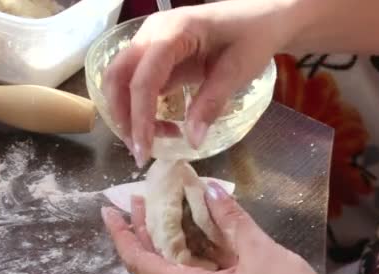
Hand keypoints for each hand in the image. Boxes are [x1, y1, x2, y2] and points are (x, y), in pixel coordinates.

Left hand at [101, 183, 378, 273]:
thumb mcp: (260, 252)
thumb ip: (231, 220)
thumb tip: (210, 190)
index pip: (141, 264)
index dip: (122, 236)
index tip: (110, 211)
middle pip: (156, 263)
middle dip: (145, 229)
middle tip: (141, 196)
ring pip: (178, 267)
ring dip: (172, 236)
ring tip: (168, 201)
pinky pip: (198, 273)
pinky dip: (195, 247)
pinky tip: (201, 224)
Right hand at [103, 1, 296, 166]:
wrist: (261, 17)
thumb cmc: (252, 37)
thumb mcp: (237, 71)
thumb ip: (211, 104)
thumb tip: (191, 141)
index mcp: (173, 31)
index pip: (143, 79)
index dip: (139, 119)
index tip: (144, 152)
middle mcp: (152, 32)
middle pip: (117, 77)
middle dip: (122, 117)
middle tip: (140, 150)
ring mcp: (150, 41)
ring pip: (119, 80)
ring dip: (127, 114)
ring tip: (153, 139)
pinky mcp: (154, 54)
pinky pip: (134, 82)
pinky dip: (139, 107)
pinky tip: (160, 125)